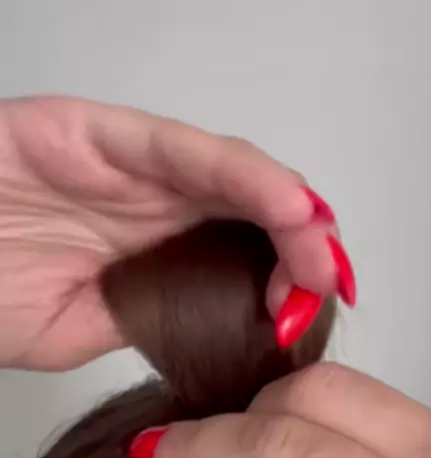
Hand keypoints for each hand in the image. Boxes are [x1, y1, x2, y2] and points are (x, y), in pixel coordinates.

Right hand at [0, 96, 342, 369]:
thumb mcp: (74, 328)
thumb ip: (142, 317)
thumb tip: (214, 326)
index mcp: (149, 246)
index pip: (235, 252)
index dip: (283, 275)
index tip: (310, 312)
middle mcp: (150, 199)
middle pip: (246, 209)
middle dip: (297, 242)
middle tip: (328, 279)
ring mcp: (127, 162)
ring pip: (226, 172)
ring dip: (283, 206)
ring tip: (318, 242)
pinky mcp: (97, 129)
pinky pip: (177, 147)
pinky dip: (236, 172)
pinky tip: (282, 201)